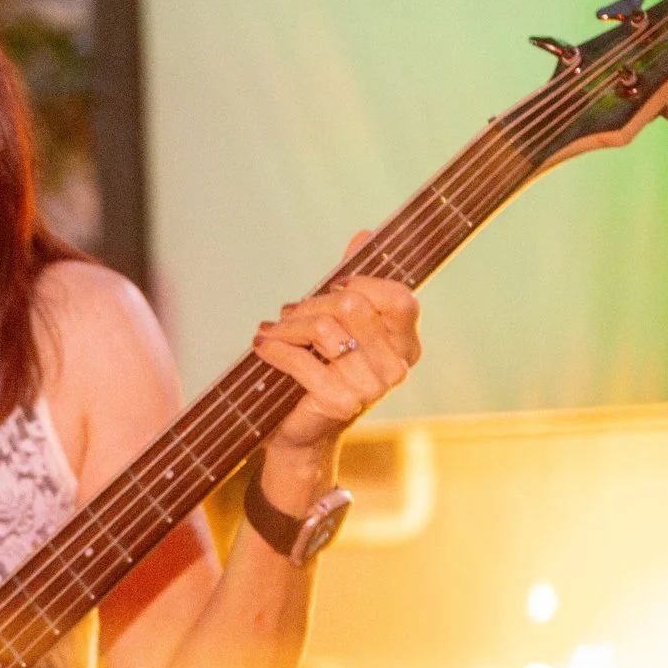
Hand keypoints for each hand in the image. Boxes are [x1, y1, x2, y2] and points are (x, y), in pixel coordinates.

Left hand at [251, 232, 420, 459]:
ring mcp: (371, 388)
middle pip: (352, 305)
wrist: (305, 432)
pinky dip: (274, 348)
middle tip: (290, 313)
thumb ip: (356, 283)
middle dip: (312, 303)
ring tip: (272, 330)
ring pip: (322, 329)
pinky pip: (301, 359)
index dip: (363, 282)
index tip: (334, 286)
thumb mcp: (341, 326)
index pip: (400, 298)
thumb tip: (363, 234)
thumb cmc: (324, 372)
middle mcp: (396, 368)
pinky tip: (262, 345)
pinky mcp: (340, 402)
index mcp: (406, 346)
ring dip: (287, 326)